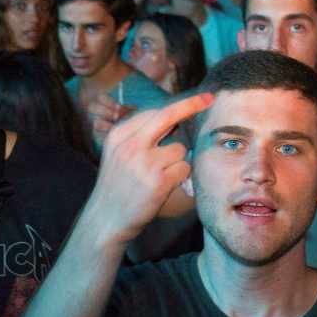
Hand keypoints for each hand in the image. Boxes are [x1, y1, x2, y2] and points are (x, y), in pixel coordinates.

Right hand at [89, 92, 211, 243]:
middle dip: (191, 105)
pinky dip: (180, 176)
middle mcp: (130, 145)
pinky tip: (164, 185)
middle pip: (168, 116)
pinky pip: (184, 169)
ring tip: (160, 176)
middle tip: (210, 99)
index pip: (155, 112)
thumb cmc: (118, 184)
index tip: (202, 98)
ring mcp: (144, 163)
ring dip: (177, 161)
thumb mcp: (119, 154)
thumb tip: (175, 118)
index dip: (181, 105)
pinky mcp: (158, 182)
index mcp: (119, 136)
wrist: (106, 218)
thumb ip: (141, 135)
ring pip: (179, 149)